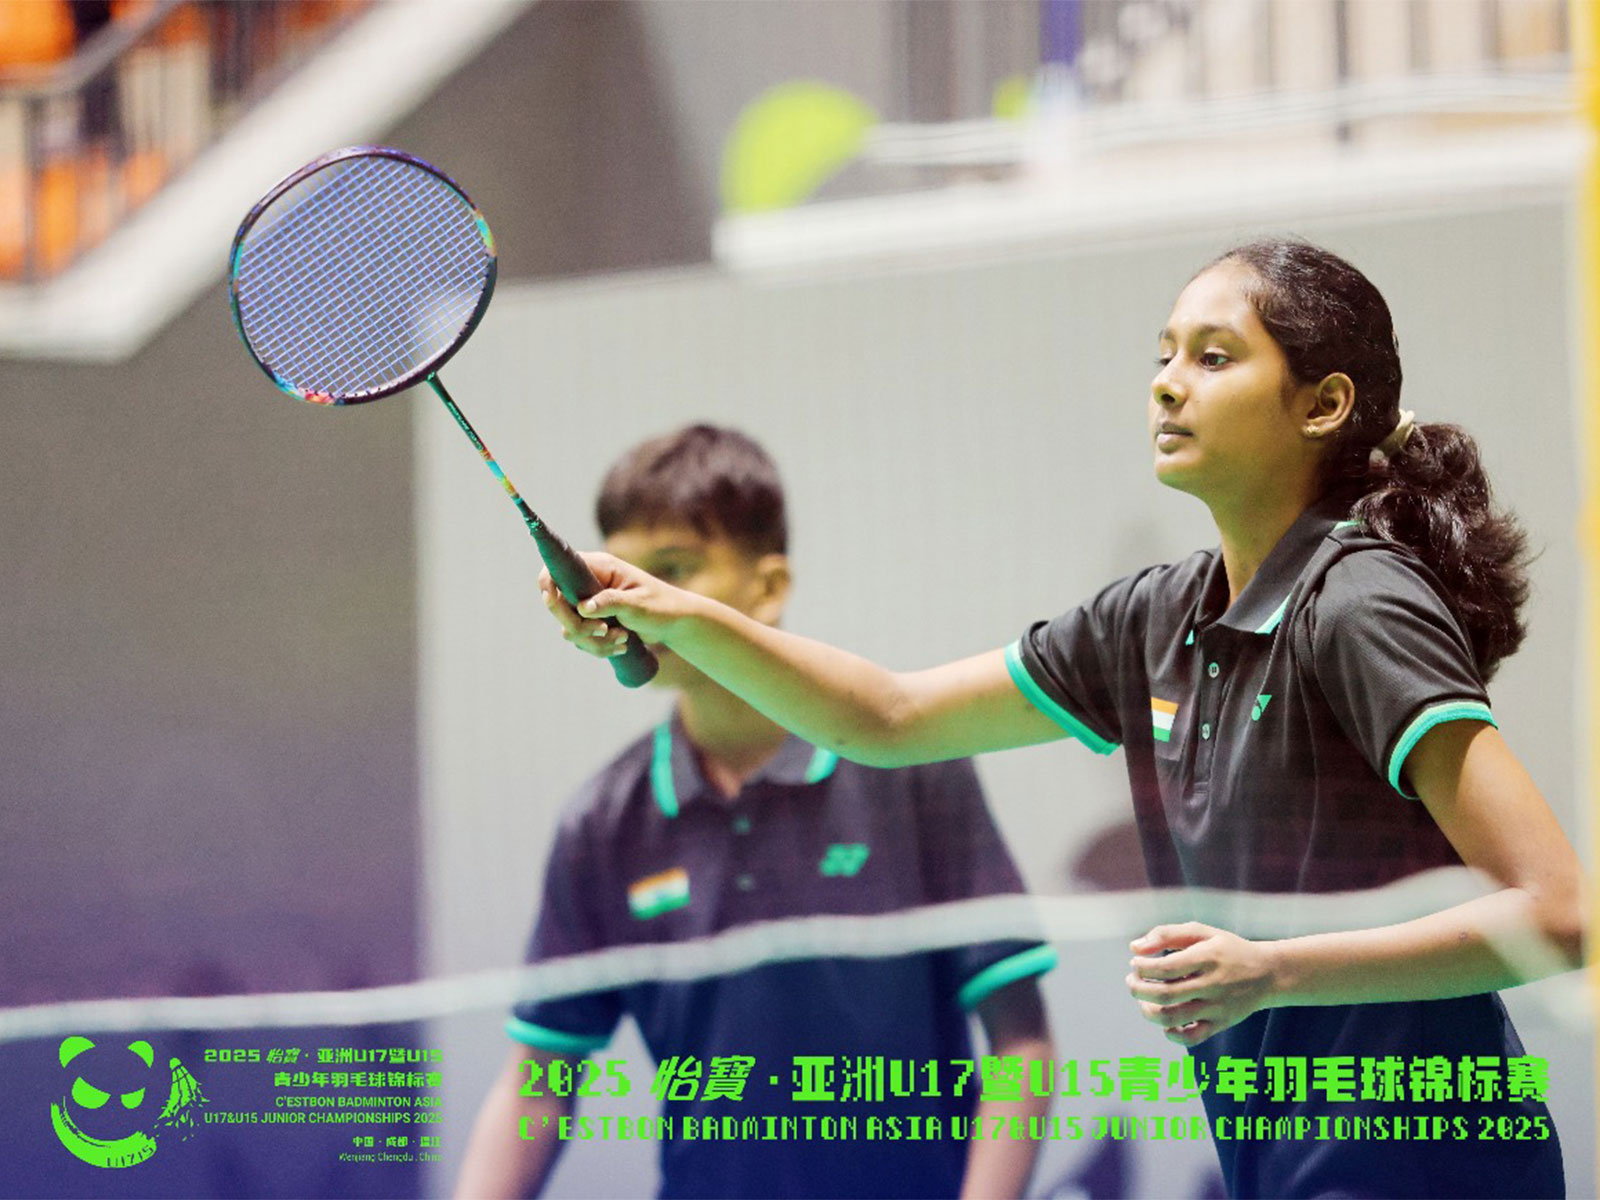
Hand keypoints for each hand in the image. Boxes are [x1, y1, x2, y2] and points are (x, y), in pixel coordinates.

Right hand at [539, 552, 697, 656]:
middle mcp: (589, 583)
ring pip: (570, 627)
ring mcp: (589, 603)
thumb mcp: (637, 604)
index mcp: (598, 567)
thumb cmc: (661, 606)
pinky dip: (598, 647)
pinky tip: (621, 645)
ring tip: (622, 638)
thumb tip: (582, 608)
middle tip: (603, 630)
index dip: (547, 583)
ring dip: (593, 640)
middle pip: (558, 605)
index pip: (557, 569)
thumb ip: (610, 602)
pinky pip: (582, 639)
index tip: (551, 599)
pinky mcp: (593, 621)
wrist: (675, 622)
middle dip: (578, 625)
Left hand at [1125, 922, 1279, 1046]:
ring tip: (1143, 999)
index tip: (1135, 963)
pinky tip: (1165, 1020)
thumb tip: (1134, 947)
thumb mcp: (1202, 932)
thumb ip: (1166, 934)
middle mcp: (1214, 984)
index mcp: (1208, 957)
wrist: (1268, 973)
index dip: (1143, 967)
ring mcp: (1218, 1007)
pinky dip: (1170, 1033)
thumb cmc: (1226, 949)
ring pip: (1173, 1018)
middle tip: (1132, 980)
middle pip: (1166, 995)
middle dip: (1138, 989)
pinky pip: (1191, 1038)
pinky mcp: (1221, 1024)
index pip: (1167, 967)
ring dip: (1147, 1011)